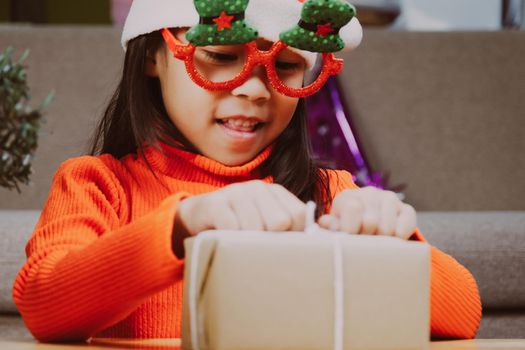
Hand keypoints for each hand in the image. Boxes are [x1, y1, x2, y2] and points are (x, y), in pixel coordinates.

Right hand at [175, 180, 305, 237]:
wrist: (197, 216)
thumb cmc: (238, 225)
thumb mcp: (265, 222)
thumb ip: (290, 228)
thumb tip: (319, 239)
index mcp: (275, 191)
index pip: (299, 214)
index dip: (295, 235)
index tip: (282, 247)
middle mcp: (257, 187)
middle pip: (280, 222)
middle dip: (271, 241)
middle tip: (259, 248)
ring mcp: (235, 193)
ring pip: (256, 228)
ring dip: (248, 245)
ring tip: (241, 246)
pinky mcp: (215, 204)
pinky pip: (232, 230)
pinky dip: (231, 243)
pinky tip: (226, 242)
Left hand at [318, 187, 416, 239]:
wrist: (365, 223)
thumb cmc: (346, 228)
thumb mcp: (334, 228)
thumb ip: (329, 226)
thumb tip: (325, 222)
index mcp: (347, 197)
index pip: (353, 209)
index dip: (351, 230)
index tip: (349, 239)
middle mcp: (369, 193)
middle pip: (371, 222)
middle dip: (367, 237)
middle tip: (363, 242)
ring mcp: (389, 199)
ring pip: (388, 228)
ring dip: (382, 241)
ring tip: (375, 241)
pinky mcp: (407, 209)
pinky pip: (406, 227)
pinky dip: (399, 239)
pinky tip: (390, 240)